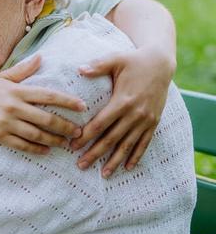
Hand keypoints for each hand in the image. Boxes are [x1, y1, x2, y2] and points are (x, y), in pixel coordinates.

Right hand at [0, 55, 84, 153]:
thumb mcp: (0, 78)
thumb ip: (22, 70)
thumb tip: (41, 57)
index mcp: (16, 91)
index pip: (47, 95)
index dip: (67, 101)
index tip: (82, 106)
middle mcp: (13, 107)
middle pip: (45, 118)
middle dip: (65, 126)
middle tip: (79, 132)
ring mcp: (6, 123)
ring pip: (36, 134)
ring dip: (54, 140)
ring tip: (66, 143)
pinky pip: (22, 145)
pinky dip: (36, 149)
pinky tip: (46, 150)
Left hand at [71, 48, 173, 177]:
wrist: (161, 64)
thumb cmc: (134, 61)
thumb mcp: (115, 59)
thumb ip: (97, 66)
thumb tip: (79, 69)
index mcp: (123, 100)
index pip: (100, 124)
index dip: (86, 136)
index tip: (72, 146)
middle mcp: (135, 114)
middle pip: (112, 139)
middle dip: (95, 153)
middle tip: (80, 165)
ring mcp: (146, 120)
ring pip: (128, 145)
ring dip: (115, 160)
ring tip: (103, 174)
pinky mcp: (154, 122)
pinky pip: (144, 143)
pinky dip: (136, 156)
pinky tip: (127, 168)